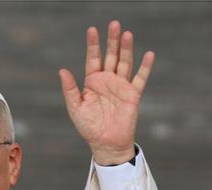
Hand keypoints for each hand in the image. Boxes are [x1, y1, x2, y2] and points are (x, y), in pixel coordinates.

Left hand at [58, 21, 154, 165]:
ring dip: (126, 48)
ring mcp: (121, 86)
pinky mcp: (133, 95)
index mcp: (93, 81)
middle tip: (114, 24)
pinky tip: (149, 54)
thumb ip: (70, 89)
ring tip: (127, 34)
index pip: (93, 58)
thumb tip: (62, 70)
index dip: (93, 44)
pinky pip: (140, 78)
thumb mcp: (75, 108)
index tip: (92, 30)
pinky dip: (145, 67)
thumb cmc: (89, 128)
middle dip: (112, 40)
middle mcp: (108, 80)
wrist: (106, 144)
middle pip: (111, 56)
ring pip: (125, 63)